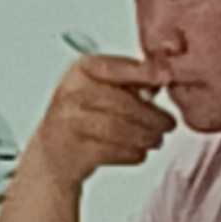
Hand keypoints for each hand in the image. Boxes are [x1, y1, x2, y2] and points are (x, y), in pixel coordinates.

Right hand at [28, 52, 175, 182]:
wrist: (53, 150)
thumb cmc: (82, 115)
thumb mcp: (101, 86)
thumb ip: (129, 79)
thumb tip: (161, 76)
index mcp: (81, 71)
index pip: (116, 68)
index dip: (144, 73)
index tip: (165, 77)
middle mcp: (72, 93)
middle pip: (124, 104)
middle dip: (153, 117)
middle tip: (167, 123)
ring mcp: (71, 122)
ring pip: (122, 130)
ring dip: (146, 137)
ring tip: (155, 139)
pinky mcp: (77, 151)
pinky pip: (116, 151)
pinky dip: (134, 153)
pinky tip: (137, 150)